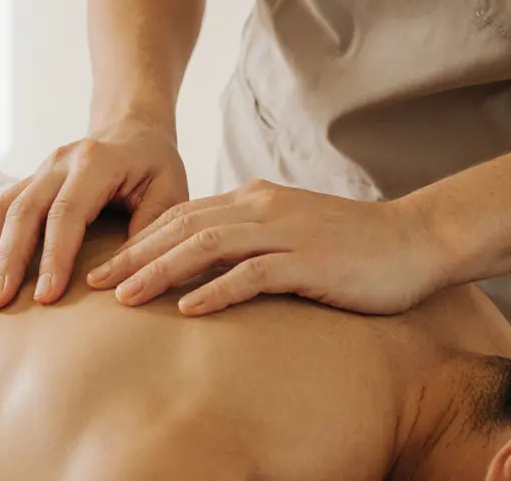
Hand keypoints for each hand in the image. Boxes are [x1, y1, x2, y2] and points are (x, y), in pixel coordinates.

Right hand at [0, 116, 188, 308]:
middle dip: (9, 259)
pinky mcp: (30, 181)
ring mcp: (40, 169)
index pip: (67, 213)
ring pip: (3, 207)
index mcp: (96, 162)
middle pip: (25, 211)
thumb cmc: (155, 164)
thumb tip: (127, 274)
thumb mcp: (170, 190)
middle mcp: (60, 161)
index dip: (54, 256)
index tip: (46, 296)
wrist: (133, 128)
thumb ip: (151, 227)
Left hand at [85, 180, 449, 316]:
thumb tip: (203, 266)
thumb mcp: (290, 233)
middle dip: (133, 254)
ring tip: (124, 296)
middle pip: (182, 227)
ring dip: (160, 271)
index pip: (182, 216)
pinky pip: (253, 274)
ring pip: (206, 246)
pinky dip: (217, 290)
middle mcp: (262, 208)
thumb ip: (250, 240)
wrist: (416, 240)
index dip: (139, 240)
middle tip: (94, 281)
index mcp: (255, 200)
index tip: (105, 266)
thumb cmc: (352, 246)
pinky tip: (188, 308)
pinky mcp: (309, 261)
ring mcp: (285, 232)